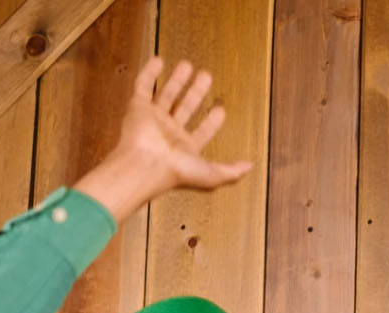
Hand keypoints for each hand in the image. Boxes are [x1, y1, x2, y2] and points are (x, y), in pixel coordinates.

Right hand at [74, 57, 251, 220]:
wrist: (145, 165)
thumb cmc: (175, 172)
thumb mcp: (212, 174)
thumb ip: (232, 171)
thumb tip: (250, 166)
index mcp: (186, 148)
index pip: (202, 131)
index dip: (212, 121)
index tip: (221, 108)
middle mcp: (169, 133)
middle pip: (185, 107)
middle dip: (197, 92)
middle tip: (206, 77)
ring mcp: (153, 119)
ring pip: (166, 94)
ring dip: (177, 80)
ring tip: (187, 65)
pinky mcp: (137, 108)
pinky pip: (143, 86)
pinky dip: (149, 73)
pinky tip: (158, 61)